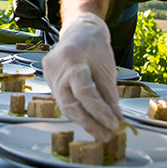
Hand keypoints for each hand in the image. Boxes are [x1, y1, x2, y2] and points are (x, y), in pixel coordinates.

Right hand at [12, 0, 54, 29]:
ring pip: (30, 25)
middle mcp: (19, 11)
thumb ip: (43, 6)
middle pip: (21, 22)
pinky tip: (54, 29)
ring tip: (53, 27)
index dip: (28, 13)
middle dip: (34, 22)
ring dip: (41, 26)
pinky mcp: (34, 22)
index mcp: (17, 1)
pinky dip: (45, 27)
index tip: (40, 14)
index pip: (18, 10)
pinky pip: (38, 26)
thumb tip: (49, 18)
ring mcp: (25, 18)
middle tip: (47, 23)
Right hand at [42, 12, 121, 141]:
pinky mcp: (50, 83)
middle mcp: (56, 68)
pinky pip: (63, 102)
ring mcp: (50, 76)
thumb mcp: (107, 68)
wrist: (79, 32)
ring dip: (84, 122)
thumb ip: (110, 95)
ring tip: (101, 133)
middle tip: (107, 135)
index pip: (84, 91)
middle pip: (70, 103)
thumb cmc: (94, 46)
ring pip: (66, 106)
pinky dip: (78, 113)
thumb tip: (116, 120)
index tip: (113, 124)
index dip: (99, 111)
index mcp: (71, 59)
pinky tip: (90, 123)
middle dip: (90, 123)